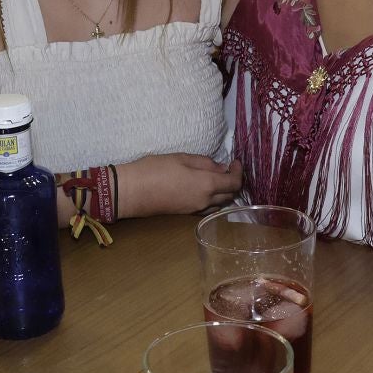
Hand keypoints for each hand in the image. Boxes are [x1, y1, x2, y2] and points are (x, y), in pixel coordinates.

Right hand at [118, 153, 241, 217]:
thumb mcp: (182, 158)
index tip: (236, 162)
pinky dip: (213, 200)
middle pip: (230, 195)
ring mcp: (196, 210)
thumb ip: (205, 163)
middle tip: (228, 169)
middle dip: (233, 182)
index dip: (239, 172)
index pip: (235, 183)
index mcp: (207, 185)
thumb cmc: (155, 169)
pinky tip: (205, 190)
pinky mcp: (187, 214)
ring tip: (217, 179)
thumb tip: (221, 168)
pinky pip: (208, 209)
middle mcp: (206, 201)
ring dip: (224, 193)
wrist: (132, 191)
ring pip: (220, 204)